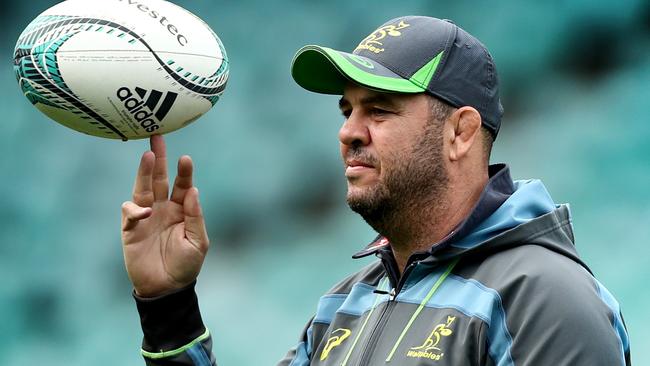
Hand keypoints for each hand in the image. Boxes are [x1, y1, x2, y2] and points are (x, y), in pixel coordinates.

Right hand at [121, 135, 208, 297]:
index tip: (186, 159)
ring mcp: (146, 217)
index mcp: (181, 210)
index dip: (184, 172)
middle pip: (159, 178)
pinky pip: (130, 212)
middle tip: (157, 137)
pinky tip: (145, 212)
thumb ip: (196, 217)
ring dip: (144, 172)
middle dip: (159, 158)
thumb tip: (193, 192)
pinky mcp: (131, 229)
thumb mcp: (198, 242)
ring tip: (147, 156)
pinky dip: (135, 209)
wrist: (167, 289)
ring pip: (142, 188)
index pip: (182, 185)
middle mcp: (162, 208)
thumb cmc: (186, 266)